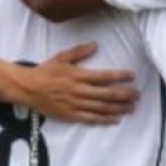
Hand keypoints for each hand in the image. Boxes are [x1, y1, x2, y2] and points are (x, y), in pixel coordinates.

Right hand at [17, 42, 138, 123]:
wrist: (27, 88)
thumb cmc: (45, 71)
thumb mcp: (62, 57)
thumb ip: (80, 52)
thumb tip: (96, 45)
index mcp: (78, 76)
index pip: (104, 76)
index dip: (120, 76)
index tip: (132, 75)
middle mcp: (79, 91)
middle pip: (107, 94)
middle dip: (125, 94)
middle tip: (138, 94)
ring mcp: (76, 105)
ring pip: (102, 108)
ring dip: (119, 108)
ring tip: (132, 107)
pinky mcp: (71, 115)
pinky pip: (91, 119)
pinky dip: (105, 120)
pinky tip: (116, 119)